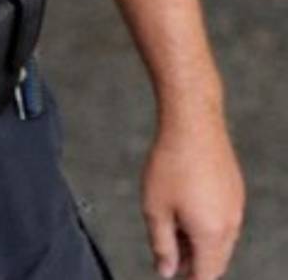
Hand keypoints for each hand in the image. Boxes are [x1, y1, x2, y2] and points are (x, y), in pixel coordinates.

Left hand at [142, 113, 243, 278]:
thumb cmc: (170, 164)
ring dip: (199, 246)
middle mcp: (231, 224)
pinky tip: (185, 215)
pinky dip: (207, 228)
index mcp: (212, 233)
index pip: (205, 274)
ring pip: (221, 241)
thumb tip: (166, 271)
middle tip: (168, 260)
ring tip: (171, 235)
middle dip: (194, 266)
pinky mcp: (235, 192)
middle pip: (216, 261)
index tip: (171, 276)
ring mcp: (236, 207)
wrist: (192, 127)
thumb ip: (162, 245)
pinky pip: (224, 222)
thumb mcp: (155, 209)